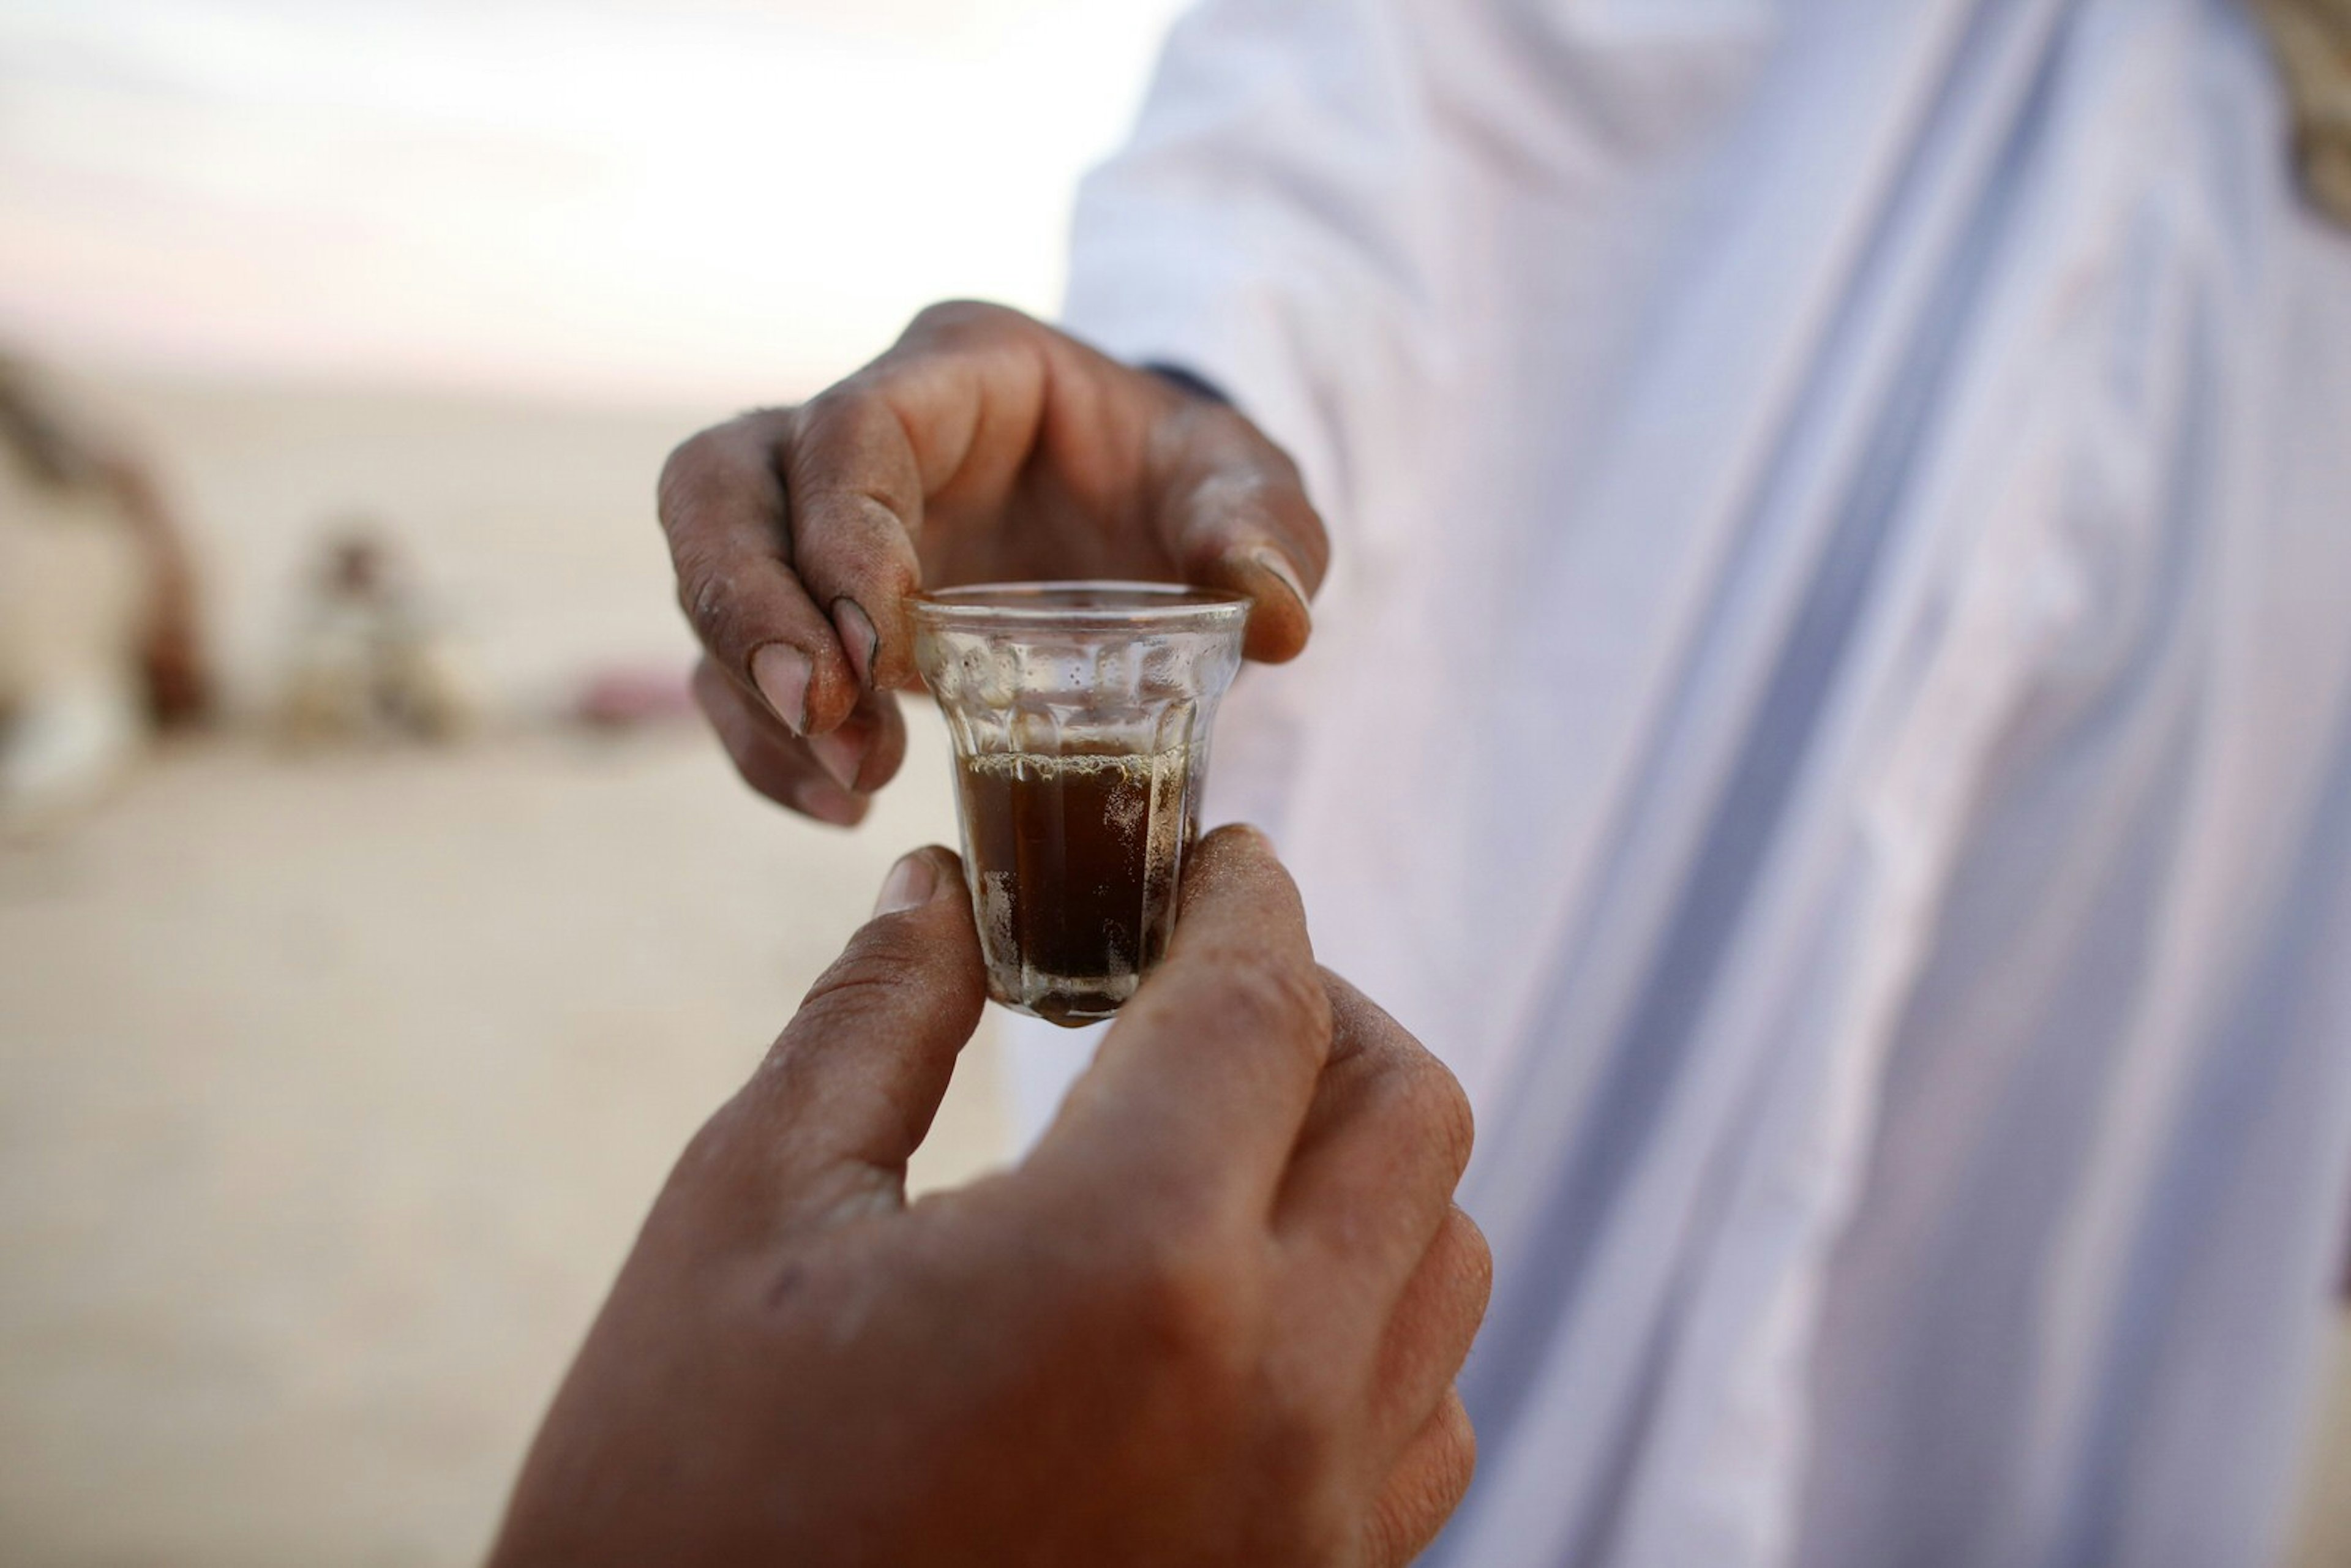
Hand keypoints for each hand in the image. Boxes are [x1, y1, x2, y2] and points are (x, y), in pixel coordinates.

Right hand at [489, 827, 1486, 1566]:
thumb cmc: (682, 1502)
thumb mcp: (741, 1223)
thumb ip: (873, 1025)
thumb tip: (941, 891)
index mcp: (1130, 1264)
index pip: (1263, 1004)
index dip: (1246, 898)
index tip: (1215, 857)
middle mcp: (1277, 1396)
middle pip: (1409, 1115)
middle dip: (1320, 1011)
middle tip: (1206, 985)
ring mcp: (1314, 1523)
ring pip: (1445, 1262)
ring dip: (1357, 1163)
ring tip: (1223, 1140)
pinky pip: (1423, 1419)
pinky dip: (1372, 1322)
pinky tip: (1245, 1308)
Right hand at [659, 303, 1325, 824]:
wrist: (1150, 518)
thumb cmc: (1184, 482)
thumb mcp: (1244, 488)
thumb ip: (1266, 532)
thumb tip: (1275, 617)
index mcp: (956, 371)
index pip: (849, 435)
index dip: (844, 539)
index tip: (884, 652)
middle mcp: (858, 429)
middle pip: (719, 487)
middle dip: (746, 608)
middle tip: (822, 715)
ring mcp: (813, 517)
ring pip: (706, 573)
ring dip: (750, 689)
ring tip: (848, 779)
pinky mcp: (808, 606)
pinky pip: (735, 667)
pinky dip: (767, 742)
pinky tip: (836, 802)